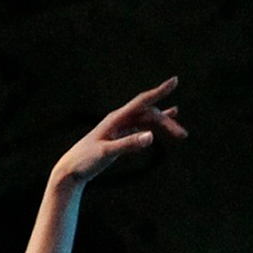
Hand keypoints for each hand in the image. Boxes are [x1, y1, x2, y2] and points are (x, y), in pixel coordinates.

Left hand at [51, 79, 184, 190]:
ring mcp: (121, 127)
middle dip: (167, 122)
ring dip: (164, 125)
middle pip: (149, 114)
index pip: (141, 101)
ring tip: (181, 134)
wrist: (70, 171)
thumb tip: (150, 136)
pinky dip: (157, 123)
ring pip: (148, 120)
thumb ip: (127, 144)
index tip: (175, 81)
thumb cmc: (84, 161)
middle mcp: (119, 119)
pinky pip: (143, 125)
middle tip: (182, 135)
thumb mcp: (106, 153)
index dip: (159, 91)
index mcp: (115, 119)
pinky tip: (170, 115)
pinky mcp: (121, 135)